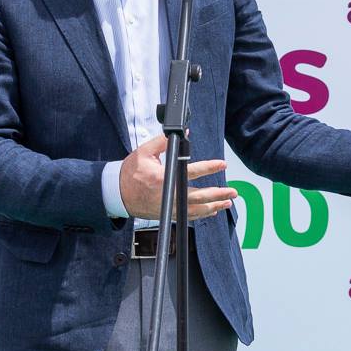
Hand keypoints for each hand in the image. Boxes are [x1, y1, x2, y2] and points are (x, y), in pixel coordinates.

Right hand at [119, 133, 237, 219]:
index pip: (191, 172)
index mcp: (163, 178)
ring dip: (213, 206)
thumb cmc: (130, 173)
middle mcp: (168, 195)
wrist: (117, 194)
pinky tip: (212, 211)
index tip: (222, 164)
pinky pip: (188, 217)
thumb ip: (163, 142)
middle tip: (232, 192)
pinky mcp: (167, 214)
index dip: (209, 167)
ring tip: (227, 203)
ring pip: (195, 210)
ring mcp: (168, 207)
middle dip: (218, 194)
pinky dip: (202, 215)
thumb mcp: (144, 152)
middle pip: (199, 197)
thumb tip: (182, 133)